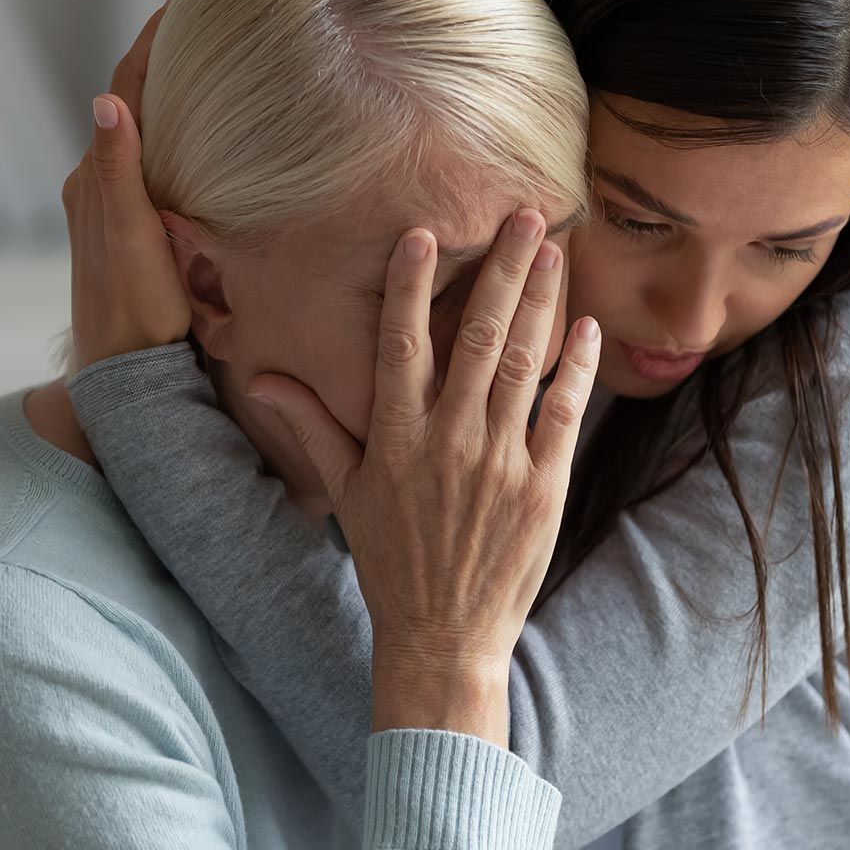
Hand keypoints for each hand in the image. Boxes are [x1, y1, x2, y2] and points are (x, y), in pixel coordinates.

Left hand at [63, 4, 192, 369]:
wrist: (123, 372)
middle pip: (130, 105)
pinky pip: (146, 168)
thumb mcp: (130, 237)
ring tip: (205, 73)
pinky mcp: (127, 231)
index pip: (125, 92)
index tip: (182, 8)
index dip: (151, 45)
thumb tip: (108, 101)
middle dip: (162, 64)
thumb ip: (119, 170)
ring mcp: (109, 209)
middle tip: (203, 31)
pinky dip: (170, 142)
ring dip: (167, 103)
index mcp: (96, 178)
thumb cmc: (133, 310)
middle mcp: (95, 185)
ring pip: (138, 137)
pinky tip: (195, 147)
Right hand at [250, 211, 599, 745]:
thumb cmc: (391, 562)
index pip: (401, 343)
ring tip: (555, 250)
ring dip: (542, 302)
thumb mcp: (347, 492)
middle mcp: (448, 442)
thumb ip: (314, 425)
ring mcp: (500, 463)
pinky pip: (563, 412)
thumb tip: (263, 377)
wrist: (443, 636)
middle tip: (525, 214)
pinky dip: (577, 367)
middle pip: (478, 337)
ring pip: (524, 363)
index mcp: (394, 438)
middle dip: (502, 270)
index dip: (412, 285)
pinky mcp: (543, 487)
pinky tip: (585, 327)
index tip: (425, 233)